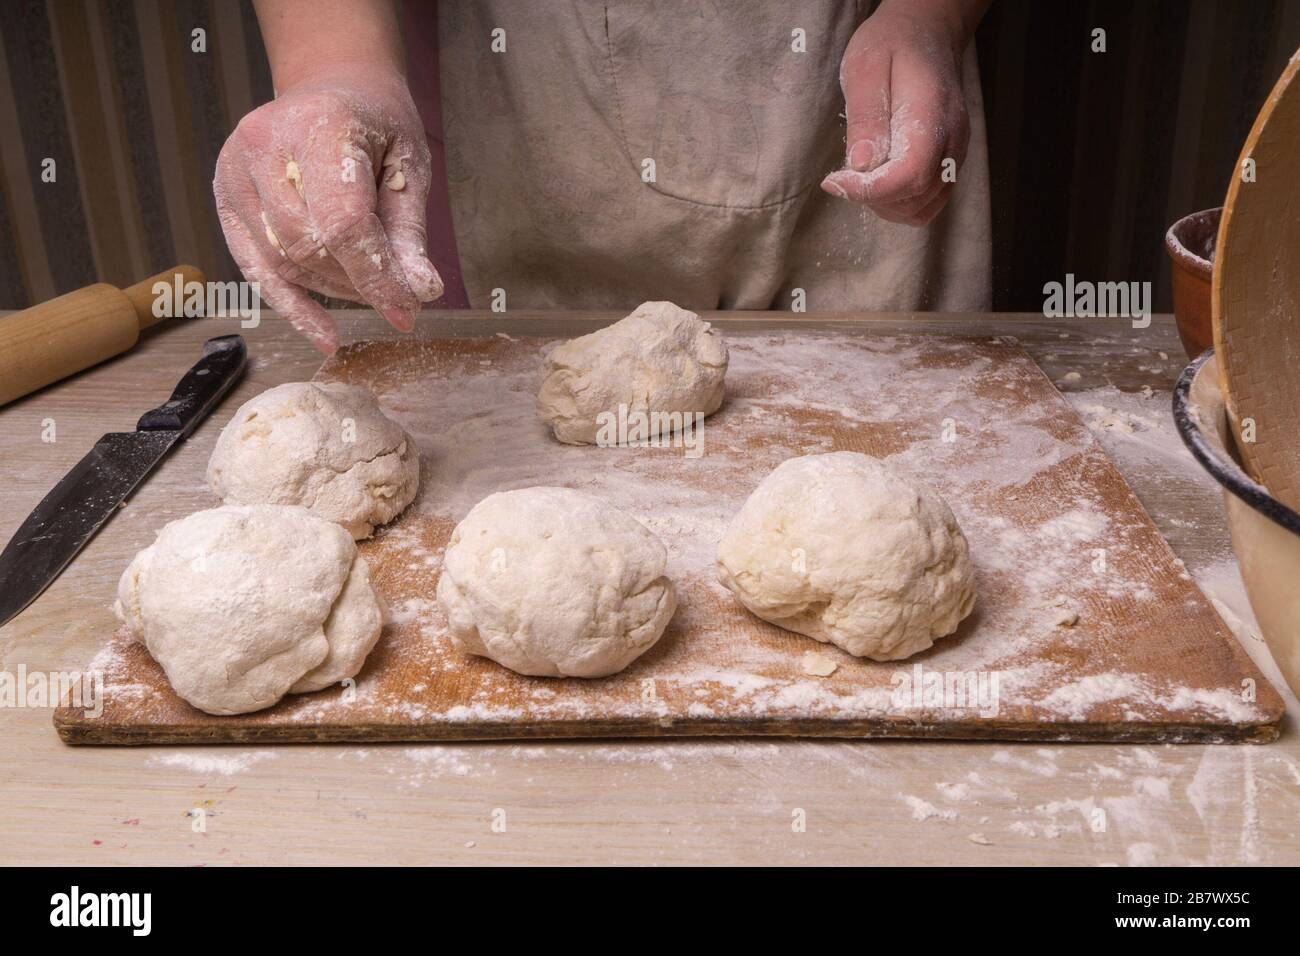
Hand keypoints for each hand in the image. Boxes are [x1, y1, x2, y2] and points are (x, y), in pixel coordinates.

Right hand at [214, 65, 441, 352]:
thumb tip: (420, 293)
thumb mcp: (409, 167)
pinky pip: (254, 266)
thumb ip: (409, 232)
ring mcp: (236, 168)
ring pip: (281, 260)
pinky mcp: (225, 194)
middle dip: (356, 283)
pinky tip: (324, 333)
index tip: (407, 312)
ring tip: (367, 287)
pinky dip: (291, 304)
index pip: (343, 222)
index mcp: (321, 125)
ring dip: (330, 289)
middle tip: (394, 293)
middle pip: (308, 245)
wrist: (331, 88)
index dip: (376, 276)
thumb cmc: (377, 127)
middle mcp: (266, 143)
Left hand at [821, 0, 980, 226]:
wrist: (926, 34)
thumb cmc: (892, 45)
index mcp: (932, 115)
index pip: (909, 174)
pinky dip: (900, 204)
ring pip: (922, 208)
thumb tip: (862, 165)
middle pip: (915, 198)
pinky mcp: (948, 163)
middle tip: (844, 175)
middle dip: (872, 198)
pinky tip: (878, 182)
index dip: (869, 190)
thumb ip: (865, 118)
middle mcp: (951, 141)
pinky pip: (927, 202)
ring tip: (861, 177)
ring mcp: (954, 155)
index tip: (835, 180)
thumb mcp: (864, 68)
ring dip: (885, 205)